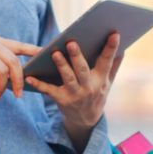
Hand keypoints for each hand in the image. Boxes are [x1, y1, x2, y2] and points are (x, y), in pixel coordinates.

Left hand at [25, 33, 123, 151]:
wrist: (86, 120)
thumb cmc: (97, 94)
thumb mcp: (108, 82)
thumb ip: (114, 64)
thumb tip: (123, 46)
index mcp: (101, 79)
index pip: (107, 61)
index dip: (111, 48)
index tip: (114, 34)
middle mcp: (89, 87)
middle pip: (82, 70)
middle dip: (77, 56)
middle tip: (71, 42)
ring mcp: (75, 95)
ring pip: (67, 79)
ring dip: (61, 66)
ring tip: (54, 53)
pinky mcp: (62, 100)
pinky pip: (49, 91)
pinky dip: (39, 84)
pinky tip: (30, 76)